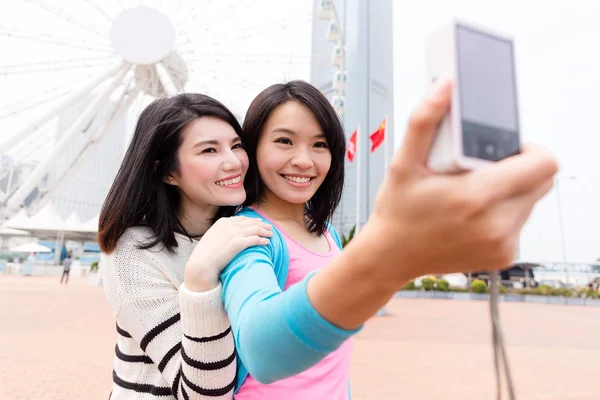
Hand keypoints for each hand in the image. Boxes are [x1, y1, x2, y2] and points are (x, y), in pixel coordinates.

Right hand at [184, 216, 272, 291]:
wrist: (202, 264)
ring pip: (255, 229)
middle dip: (261, 224)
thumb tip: (228, 236)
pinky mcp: (238, 243)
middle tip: (269, 227)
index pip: (241, 219)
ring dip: (265, 231)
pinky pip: (255, 239)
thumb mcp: (211, 237)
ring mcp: (234, 233)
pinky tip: (267, 242)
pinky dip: (262, 240)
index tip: (259, 222)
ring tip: (271, 234)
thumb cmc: (204, 254)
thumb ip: (221, 233)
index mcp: (222, 222)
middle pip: (250, 223)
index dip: (252, 220)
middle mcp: (229, 225)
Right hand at [358, 79, 557, 284]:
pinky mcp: (503, 256)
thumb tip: (445, 85)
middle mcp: (496, 225)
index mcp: (476, 196)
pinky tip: (473, 214)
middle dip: (519, 168)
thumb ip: (425, 120)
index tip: (504, 149)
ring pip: (531, 201)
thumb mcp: (402, 162)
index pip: (543, 164)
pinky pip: (520, 223)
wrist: (391, 256)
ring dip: (512, 190)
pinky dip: (504, 213)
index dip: (530, 149)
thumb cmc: (397, 209)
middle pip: (541, 181)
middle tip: (482, 169)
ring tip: (472, 192)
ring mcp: (501, 244)